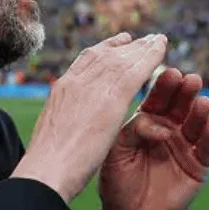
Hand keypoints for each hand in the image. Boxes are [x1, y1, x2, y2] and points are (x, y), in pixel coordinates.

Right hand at [13, 33, 169, 203]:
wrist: (45, 171)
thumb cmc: (45, 165)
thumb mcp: (52, 134)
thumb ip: (64, 123)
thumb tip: (66, 127)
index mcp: (61, 90)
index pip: (86, 61)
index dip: (104, 50)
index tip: (118, 43)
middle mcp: (76, 82)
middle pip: (106, 55)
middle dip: (126, 46)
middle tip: (144, 38)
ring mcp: (93, 88)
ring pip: (122, 59)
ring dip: (142, 48)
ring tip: (158, 40)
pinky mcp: (111, 100)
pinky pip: (136, 72)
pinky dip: (150, 59)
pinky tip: (163, 52)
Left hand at [99, 69, 208, 209]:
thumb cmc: (117, 181)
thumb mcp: (117, 150)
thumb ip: (133, 131)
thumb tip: (156, 123)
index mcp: (147, 122)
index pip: (158, 99)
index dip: (164, 87)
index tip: (170, 73)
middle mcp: (169, 130)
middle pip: (180, 106)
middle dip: (185, 92)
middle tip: (190, 80)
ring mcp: (185, 147)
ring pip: (196, 124)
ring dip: (200, 112)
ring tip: (203, 102)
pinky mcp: (198, 167)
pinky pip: (207, 149)